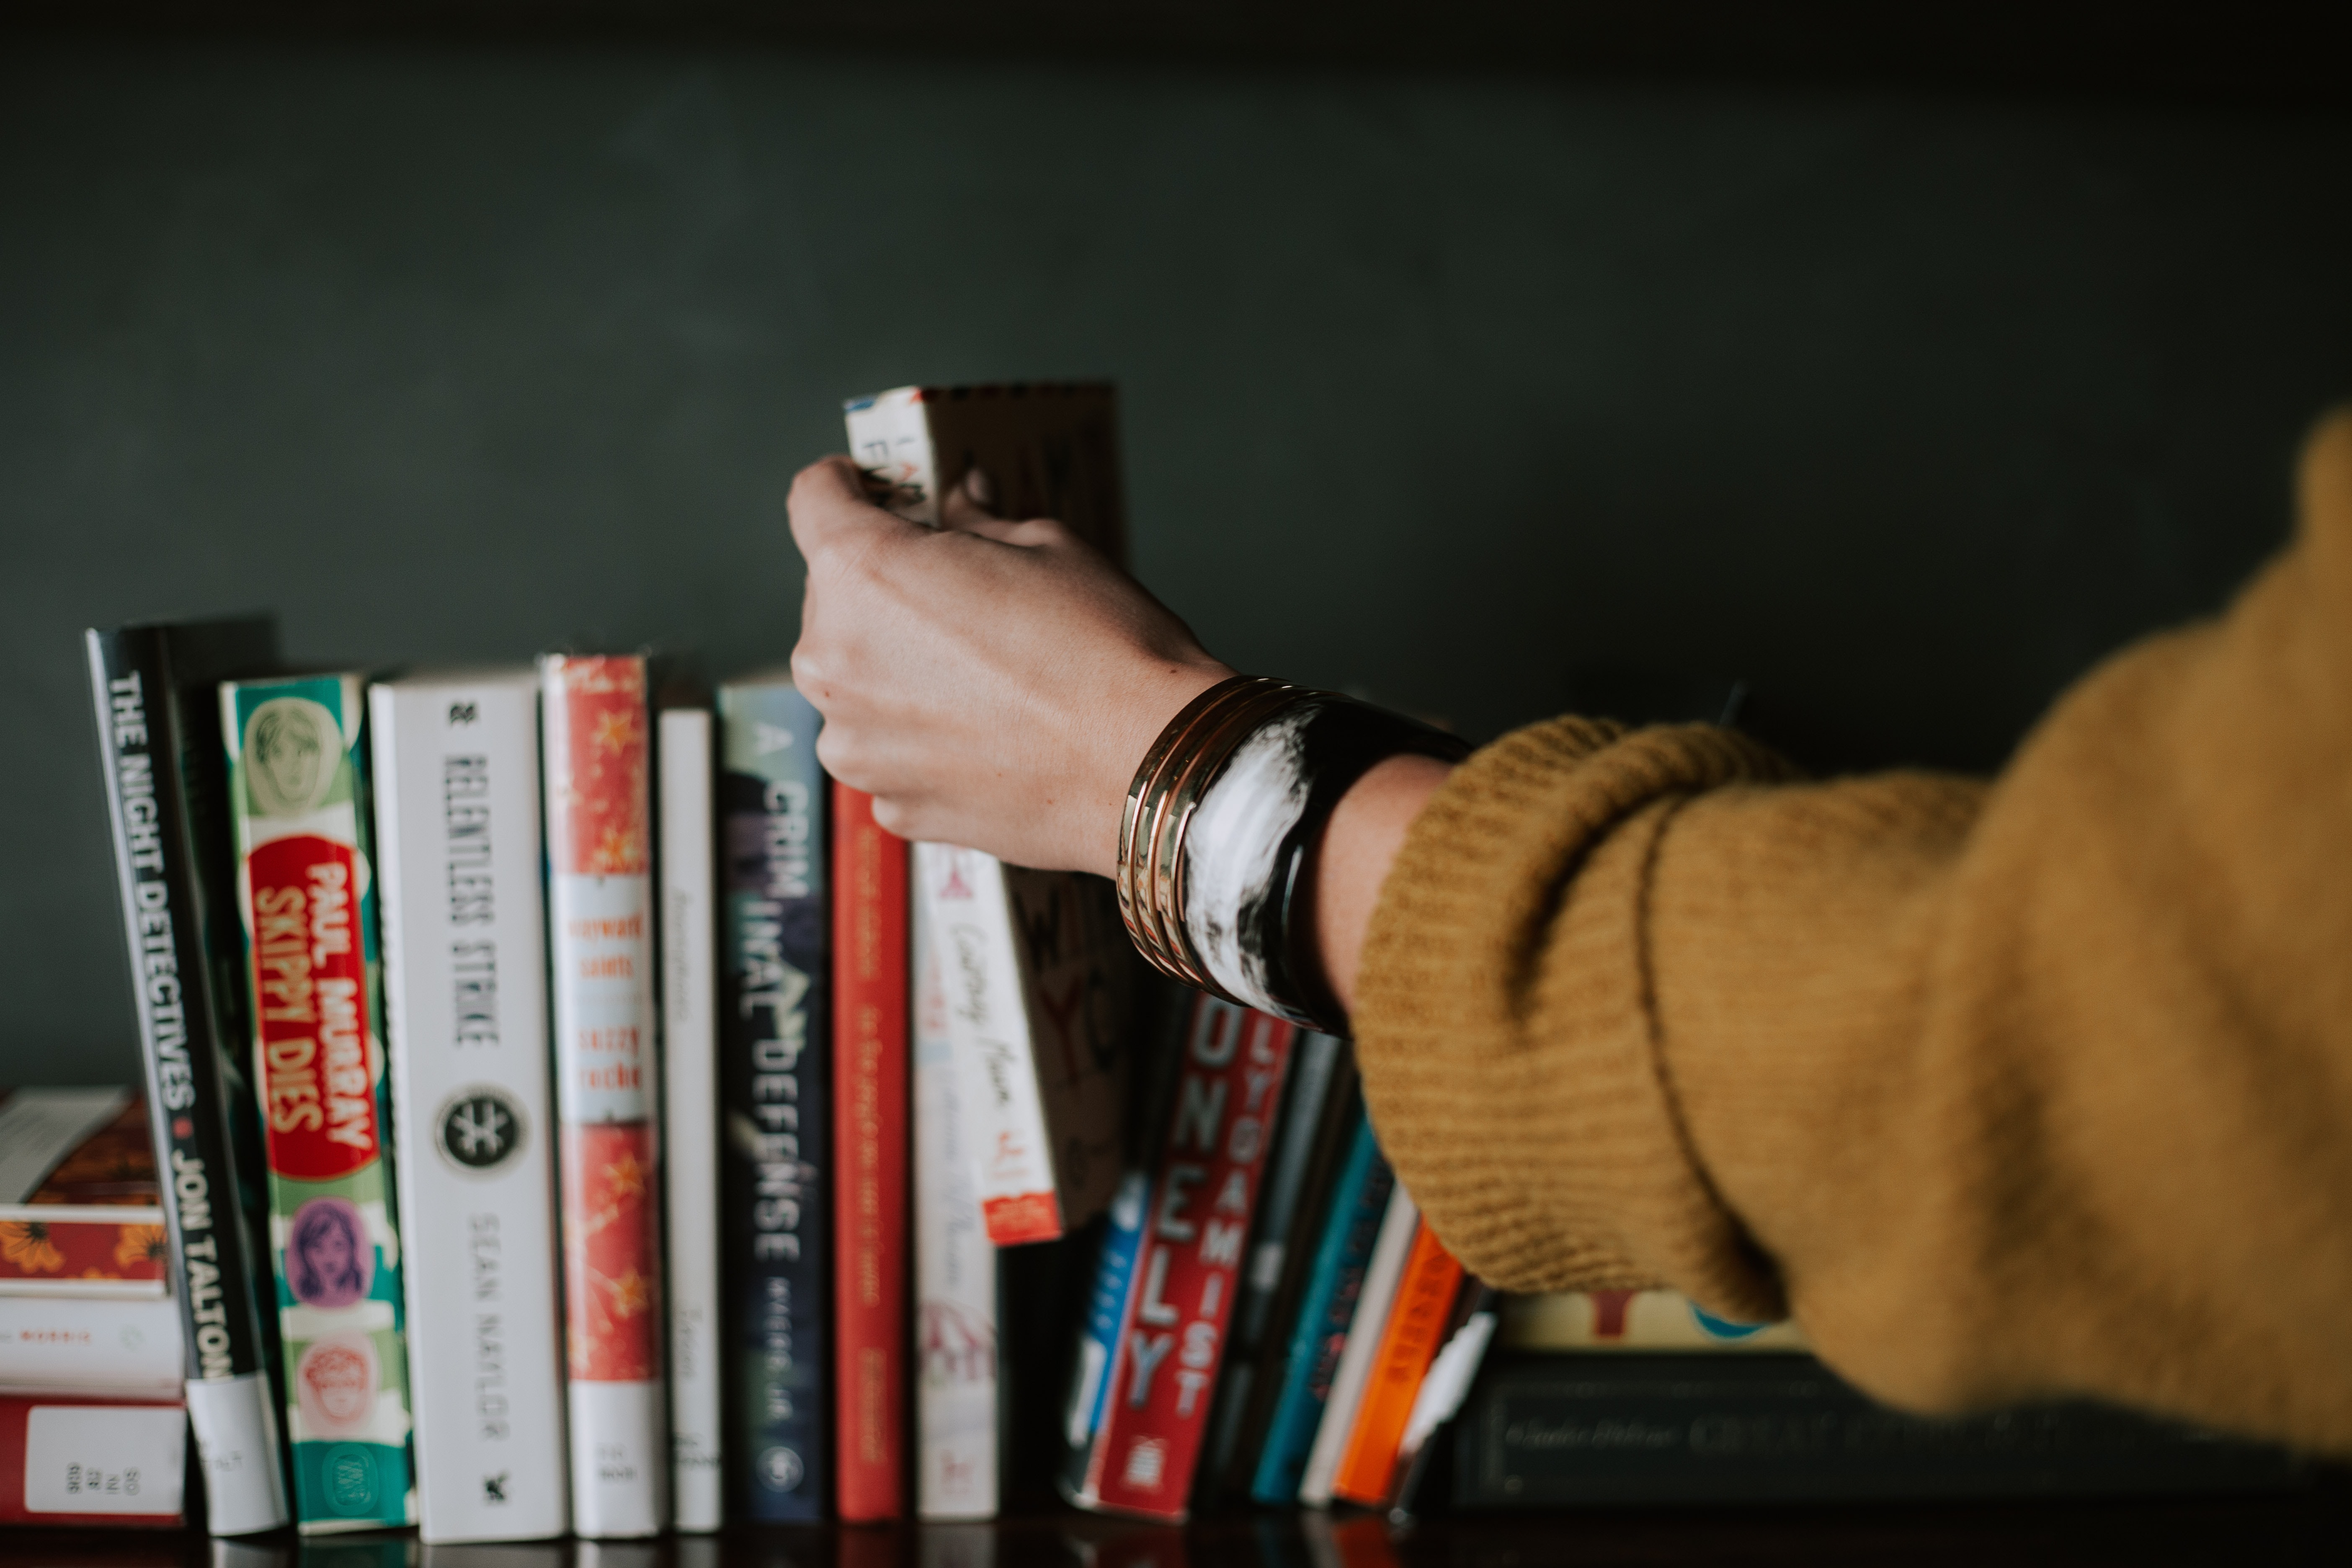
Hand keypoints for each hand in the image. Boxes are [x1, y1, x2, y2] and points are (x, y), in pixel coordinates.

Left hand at [786, 455, 1232, 875]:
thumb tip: (960, 504)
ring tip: (983, 679)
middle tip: (958, 595)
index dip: (844, 484)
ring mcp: (855, 744)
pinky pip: (889, 751)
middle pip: (834, 598)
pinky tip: (989, 735)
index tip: (869, 490)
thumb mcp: (1046, 546)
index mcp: (862, 573)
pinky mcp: (891, 803)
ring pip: (856, 683)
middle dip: (884, 588)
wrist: (1150, 767)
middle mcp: (833, 660)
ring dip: (898, 670)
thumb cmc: (1105, 649)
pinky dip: (922, 738)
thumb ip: (978, 524)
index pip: (813, 499)